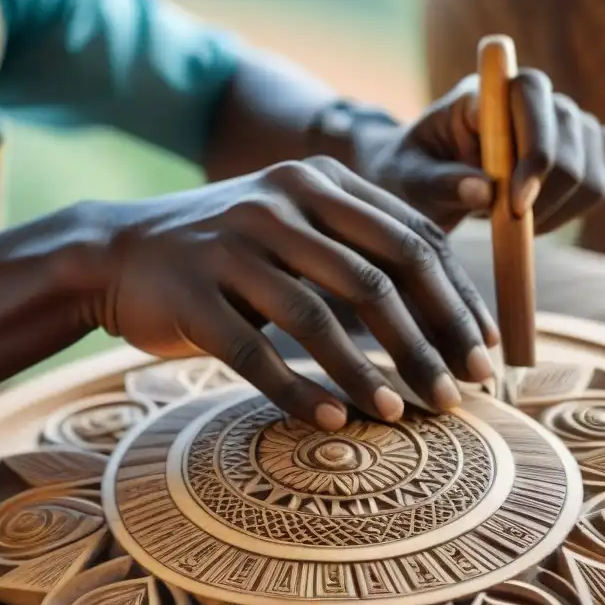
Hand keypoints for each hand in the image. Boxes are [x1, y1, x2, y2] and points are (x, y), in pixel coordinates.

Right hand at [77, 157, 499, 430]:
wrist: (117, 253)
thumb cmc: (227, 252)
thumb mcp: (294, 226)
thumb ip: (359, 248)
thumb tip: (448, 312)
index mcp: (318, 182)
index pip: (413, 239)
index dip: (458, 299)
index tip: (487, 349)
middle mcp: (280, 204)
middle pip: (379, 278)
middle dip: (431, 341)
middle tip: (463, 393)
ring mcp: (231, 247)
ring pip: (319, 319)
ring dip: (369, 374)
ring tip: (404, 415)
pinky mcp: (191, 295)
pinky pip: (255, 354)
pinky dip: (299, 391)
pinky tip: (332, 422)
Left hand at [356, 71, 604, 231]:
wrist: (422, 184)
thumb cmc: (410, 176)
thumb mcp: (409, 181)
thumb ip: (440, 183)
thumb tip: (484, 192)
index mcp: (487, 90)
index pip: (532, 92)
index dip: (534, 148)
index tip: (515, 204)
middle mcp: (533, 97)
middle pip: (572, 131)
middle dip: (547, 190)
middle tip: (506, 225)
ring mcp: (564, 123)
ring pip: (594, 163)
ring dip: (559, 206)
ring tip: (511, 224)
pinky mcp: (582, 153)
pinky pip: (601, 179)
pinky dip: (576, 208)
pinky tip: (538, 219)